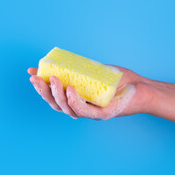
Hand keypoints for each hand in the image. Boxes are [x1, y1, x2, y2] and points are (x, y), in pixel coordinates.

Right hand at [28, 65, 148, 119]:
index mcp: (78, 100)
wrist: (142, 88)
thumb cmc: (120, 81)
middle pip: (56, 104)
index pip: (55, 96)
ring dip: (57, 94)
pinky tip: (70, 89)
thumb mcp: (96, 71)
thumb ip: (80, 69)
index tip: (31, 73)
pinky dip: (74, 101)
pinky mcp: (102, 114)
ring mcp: (91, 113)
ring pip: (67, 108)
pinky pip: (84, 110)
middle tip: (35, 78)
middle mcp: (82, 108)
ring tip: (53, 79)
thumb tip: (63, 60)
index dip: (42, 86)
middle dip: (43, 91)